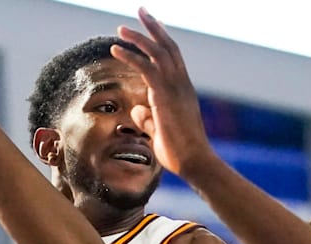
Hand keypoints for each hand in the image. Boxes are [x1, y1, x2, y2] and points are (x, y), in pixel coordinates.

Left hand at [111, 8, 215, 177]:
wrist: (194, 162)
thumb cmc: (180, 152)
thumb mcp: (160, 132)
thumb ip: (149, 119)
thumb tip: (137, 110)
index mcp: (183, 90)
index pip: (174, 58)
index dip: (163, 41)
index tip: (154, 28)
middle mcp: (182, 84)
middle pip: (168, 47)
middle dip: (153, 27)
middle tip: (142, 11)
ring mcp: (175, 88)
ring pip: (156, 52)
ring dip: (138, 37)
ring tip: (121, 28)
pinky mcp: (164, 95)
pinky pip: (145, 67)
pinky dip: (130, 55)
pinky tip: (115, 48)